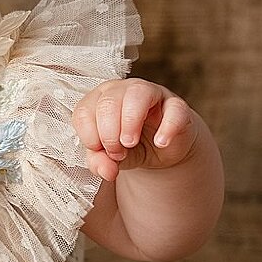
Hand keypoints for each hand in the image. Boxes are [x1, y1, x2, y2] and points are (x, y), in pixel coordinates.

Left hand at [72, 78, 198, 183]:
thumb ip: (100, 162)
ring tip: (130, 144)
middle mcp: (123, 90)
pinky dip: (166, 127)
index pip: (84, 111)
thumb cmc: (129, 147)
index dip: (90, 136)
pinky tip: (160, 143)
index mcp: (100, 100)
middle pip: (108, 101)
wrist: (161, 151)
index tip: (101, 152)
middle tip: (117, 152)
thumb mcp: (109, 157)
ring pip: (137, 93)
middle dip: (108, 133)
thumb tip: (106, 171)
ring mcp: (152, 94)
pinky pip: (173, 109)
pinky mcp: (176, 106)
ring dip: (130, 122)